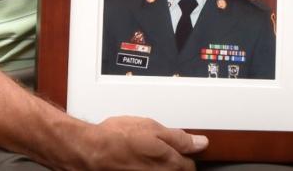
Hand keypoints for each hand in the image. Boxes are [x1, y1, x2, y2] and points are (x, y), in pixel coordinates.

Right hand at [81, 115, 206, 169]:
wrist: (92, 151)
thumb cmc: (118, 138)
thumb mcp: (152, 127)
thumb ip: (179, 137)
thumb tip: (200, 142)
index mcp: (171, 164)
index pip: (190, 165)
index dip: (184, 153)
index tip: (177, 146)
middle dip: (172, 162)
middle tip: (157, 149)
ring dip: (159, 166)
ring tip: (143, 155)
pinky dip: (146, 168)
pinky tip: (136, 161)